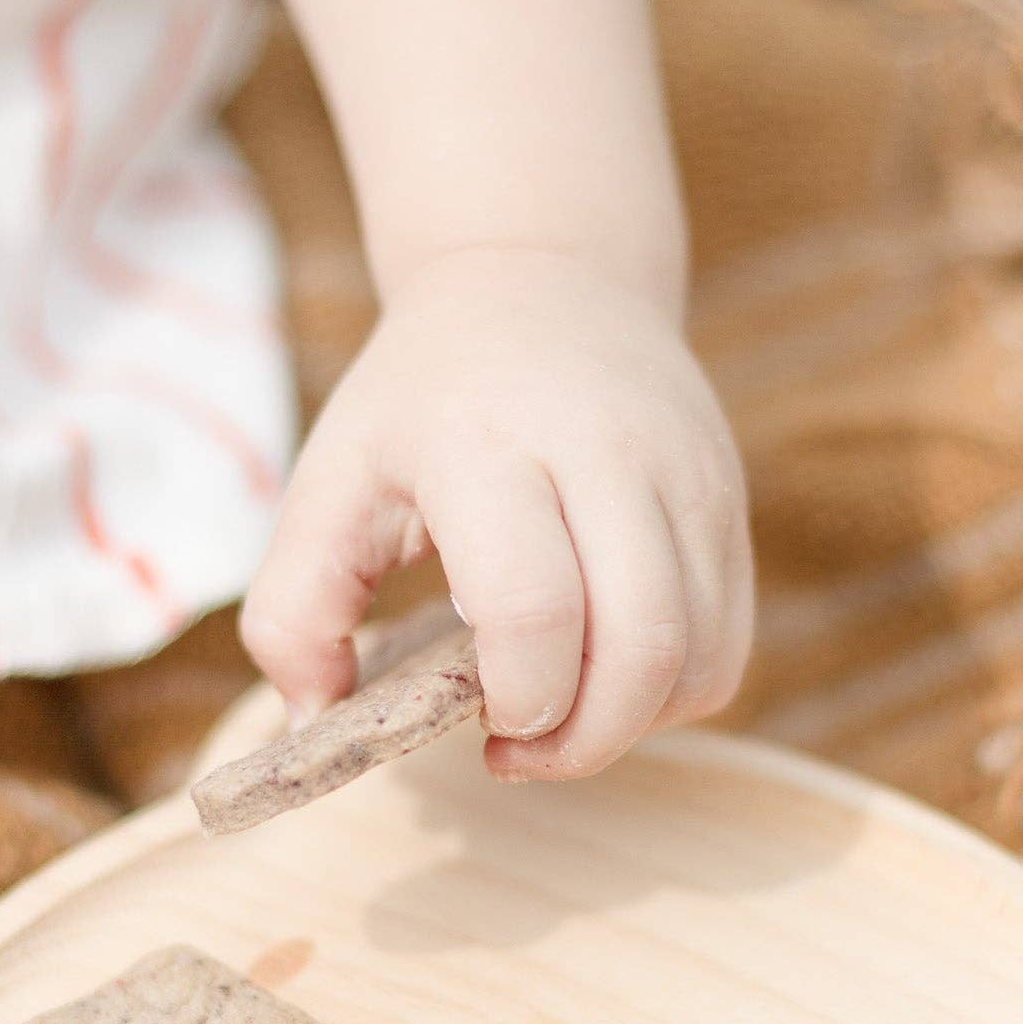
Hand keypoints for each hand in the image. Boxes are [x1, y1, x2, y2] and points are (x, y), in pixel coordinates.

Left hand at [239, 245, 752, 779]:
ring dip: (628, 725)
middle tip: (518, 749)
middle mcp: (608, 453)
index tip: (478, 721)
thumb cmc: (421, 402)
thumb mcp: (329, 480)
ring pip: (697, 658)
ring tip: (560, 713)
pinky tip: (604, 676)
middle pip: (640, 647)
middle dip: (581, 742)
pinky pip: (727, 644)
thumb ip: (293, 611)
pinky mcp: (729, 502)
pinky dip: (671, 694)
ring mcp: (686, 475)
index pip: (534, 607)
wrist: (544, 274)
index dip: (518, 701)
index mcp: (488, 444)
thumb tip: (312, 729)